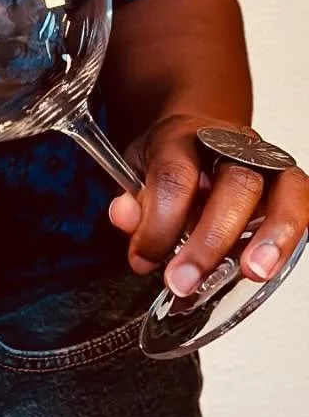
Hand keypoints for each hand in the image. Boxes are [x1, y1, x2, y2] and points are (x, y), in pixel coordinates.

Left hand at [107, 111, 308, 296]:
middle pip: (234, 185)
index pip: (174, 178)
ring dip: (271, 237)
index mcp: (182, 137)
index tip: (144, 259)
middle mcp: (230, 144)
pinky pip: (302, 205)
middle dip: (210, 240)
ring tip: (252, 273)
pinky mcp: (290, 181)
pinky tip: (268, 265)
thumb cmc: (170, 159)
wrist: (198, 135)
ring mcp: (265, 161)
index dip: (159, 224)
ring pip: (283, 191)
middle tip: (183, 281)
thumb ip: (132, 198)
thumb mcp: (136, 171)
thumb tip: (126, 219)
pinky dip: (288, 237)